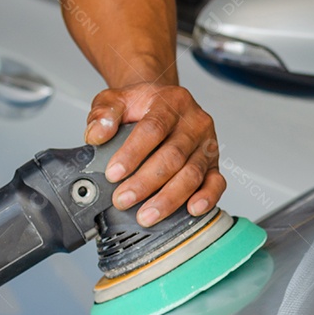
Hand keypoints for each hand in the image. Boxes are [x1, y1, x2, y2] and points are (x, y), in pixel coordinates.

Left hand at [84, 83, 226, 226]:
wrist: (164, 104)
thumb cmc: (141, 106)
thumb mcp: (117, 99)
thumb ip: (103, 113)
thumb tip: (96, 135)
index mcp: (172, 101)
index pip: (154, 128)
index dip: (133, 153)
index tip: (113, 174)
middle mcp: (194, 122)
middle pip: (173, 156)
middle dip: (146, 182)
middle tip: (123, 200)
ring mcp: (207, 144)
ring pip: (192, 174)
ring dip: (169, 198)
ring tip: (146, 216)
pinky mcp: (214, 163)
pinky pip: (217, 182)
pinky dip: (207, 198)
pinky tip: (192, 210)